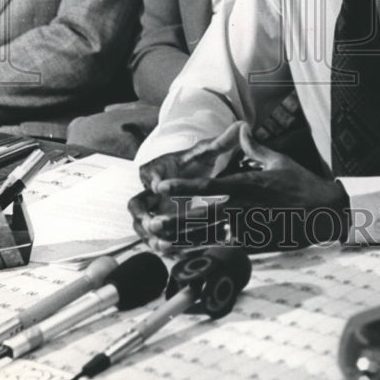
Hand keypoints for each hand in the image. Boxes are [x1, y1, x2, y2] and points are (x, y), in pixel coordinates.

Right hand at [128, 122, 243, 252]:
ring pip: (141, 225)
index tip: (159, 186)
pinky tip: (173, 255)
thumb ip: (223, 141)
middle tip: (155, 223)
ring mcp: (150, 210)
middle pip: (137, 204)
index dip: (152, 180)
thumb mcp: (208, 152)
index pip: (147, 174)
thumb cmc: (198, 163)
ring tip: (163, 245)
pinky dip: (161, 246)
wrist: (190, 175)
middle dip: (144, 216)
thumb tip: (243, 125)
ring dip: (150, 236)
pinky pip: (153, 238)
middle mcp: (148, 191)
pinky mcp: (156, 225)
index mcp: (157, 169)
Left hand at [162, 123, 348, 250]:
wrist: (325, 213)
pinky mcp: (256, 245)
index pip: (210, 187)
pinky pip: (226, 249)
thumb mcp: (278, 161)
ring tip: (161, 242)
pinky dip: (206, 253)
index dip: (184, 186)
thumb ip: (254, 148)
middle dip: (177, 219)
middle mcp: (244, 209)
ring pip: (211, 236)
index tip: (163, 185)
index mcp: (247, 186)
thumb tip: (241, 129)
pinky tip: (188, 257)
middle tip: (153, 221)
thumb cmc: (302, 184)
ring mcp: (249, 229)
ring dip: (184, 239)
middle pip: (204, 216)